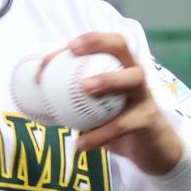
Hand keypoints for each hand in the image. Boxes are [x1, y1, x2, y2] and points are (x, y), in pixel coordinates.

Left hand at [65, 33, 184, 174]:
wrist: (151, 150)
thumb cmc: (119, 122)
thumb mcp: (97, 107)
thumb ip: (76, 97)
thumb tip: (39, 94)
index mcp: (121, 67)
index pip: (106, 43)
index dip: (87, 39)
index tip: (65, 47)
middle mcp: (135, 75)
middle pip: (123, 46)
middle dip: (99, 43)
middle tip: (74, 51)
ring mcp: (144, 96)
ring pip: (132, 78)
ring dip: (108, 79)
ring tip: (84, 87)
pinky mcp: (148, 119)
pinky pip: (123, 124)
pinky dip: (99, 135)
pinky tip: (80, 143)